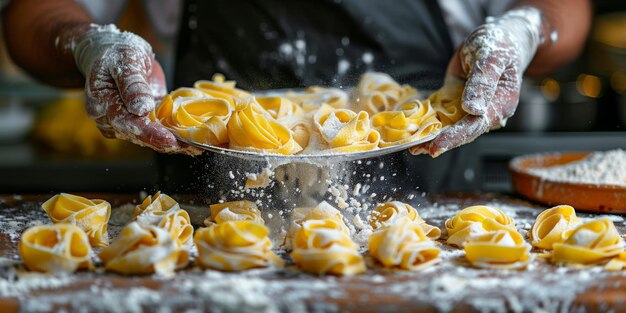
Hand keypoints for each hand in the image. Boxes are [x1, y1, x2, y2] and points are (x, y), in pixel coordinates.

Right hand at [70, 24, 199, 154]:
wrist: (114, 50)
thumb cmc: (117, 51)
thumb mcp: (126, 60)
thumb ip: (132, 84)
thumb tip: (140, 108)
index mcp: (103, 104)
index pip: (128, 124)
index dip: (150, 134)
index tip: (170, 140)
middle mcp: (113, 119)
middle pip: (141, 135)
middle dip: (167, 143)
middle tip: (193, 147)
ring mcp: (128, 120)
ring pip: (151, 137)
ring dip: (174, 142)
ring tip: (197, 146)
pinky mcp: (142, 118)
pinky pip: (158, 129)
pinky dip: (175, 134)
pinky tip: (193, 140)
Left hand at [411, 7, 547, 156]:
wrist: (498, 39)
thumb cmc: (498, 44)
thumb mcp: (490, 57)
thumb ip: (483, 81)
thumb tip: (473, 109)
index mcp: (501, 104)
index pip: (475, 125)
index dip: (454, 137)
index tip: (436, 146)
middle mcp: (488, 112)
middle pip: (462, 132)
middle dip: (439, 141)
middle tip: (415, 149)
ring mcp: (472, 110)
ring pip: (451, 127)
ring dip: (432, 136)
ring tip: (412, 146)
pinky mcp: (459, 103)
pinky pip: (444, 116)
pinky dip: (430, 123)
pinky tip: (414, 130)